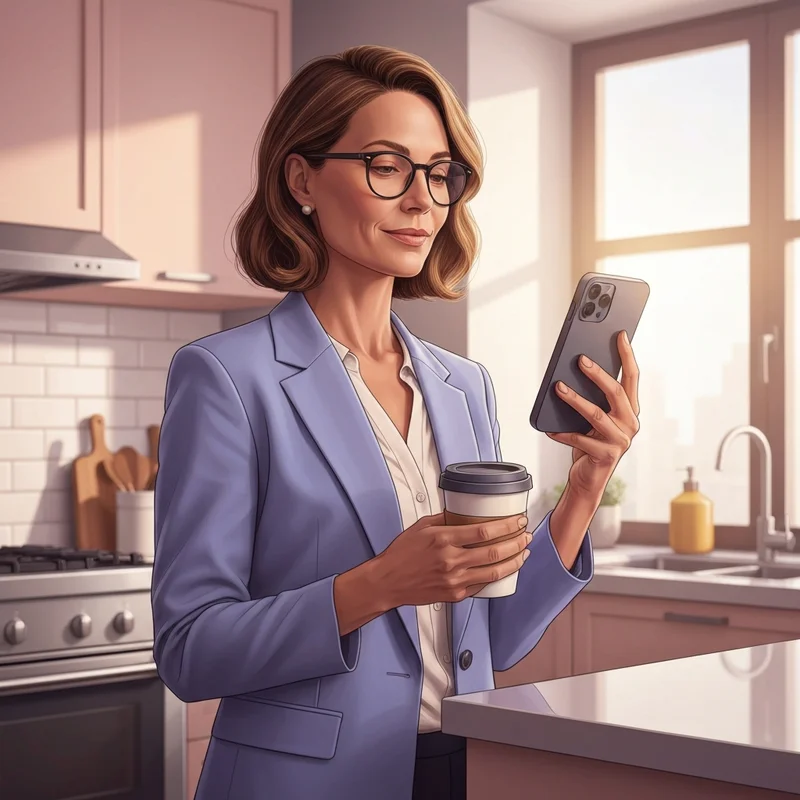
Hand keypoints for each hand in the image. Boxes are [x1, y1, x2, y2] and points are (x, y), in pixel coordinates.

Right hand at [377, 512, 530, 605]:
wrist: (388, 581)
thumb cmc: (401, 554)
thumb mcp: (421, 526)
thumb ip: (444, 519)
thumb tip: (464, 512)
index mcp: (443, 539)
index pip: (484, 531)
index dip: (507, 526)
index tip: (518, 520)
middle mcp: (451, 560)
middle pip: (494, 551)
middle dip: (516, 542)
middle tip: (525, 534)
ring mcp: (454, 580)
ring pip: (494, 571)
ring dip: (514, 561)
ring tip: (523, 551)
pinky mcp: (455, 594)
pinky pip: (483, 585)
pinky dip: (498, 576)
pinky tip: (506, 568)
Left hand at [547, 330, 639, 502]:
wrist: (588, 479)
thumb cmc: (589, 443)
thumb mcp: (593, 418)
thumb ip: (593, 398)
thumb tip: (574, 369)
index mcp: (629, 410)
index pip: (632, 377)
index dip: (627, 355)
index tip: (620, 334)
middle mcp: (630, 424)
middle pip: (616, 393)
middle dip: (598, 374)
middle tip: (580, 359)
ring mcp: (620, 441)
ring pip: (596, 414)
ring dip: (575, 400)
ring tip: (558, 387)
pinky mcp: (606, 456)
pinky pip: (580, 440)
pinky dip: (563, 434)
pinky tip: (549, 429)